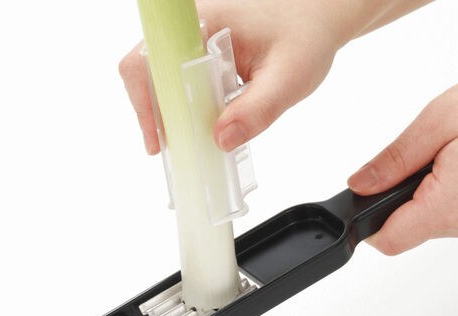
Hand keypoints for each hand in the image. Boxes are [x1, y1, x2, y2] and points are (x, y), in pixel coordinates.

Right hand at [119, 0, 346, 153]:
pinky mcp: (204, 52)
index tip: (157, 139)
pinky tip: (203, 125)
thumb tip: (220, 140)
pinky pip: (183, 80)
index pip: (148, 60)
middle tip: (175, 147)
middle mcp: (191, 27)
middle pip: (149, 73)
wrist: (319, 19)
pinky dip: (188, 106)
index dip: (144, 101)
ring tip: (188, 141)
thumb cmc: (307, 36)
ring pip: (165, 79)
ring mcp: (196, 39)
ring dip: (173, 113)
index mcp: (202, 22)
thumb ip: (257, 110)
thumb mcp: (287, 78)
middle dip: (158, 114)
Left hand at [348, 84, 457, 254]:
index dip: (368, 222)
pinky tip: (456, 168)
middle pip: (405, 230)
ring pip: (427, 221)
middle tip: (418, 162)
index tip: (365, 198)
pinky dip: (442, 193)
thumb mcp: (442, 121)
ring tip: (445, 158)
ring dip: (422, 194)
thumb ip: (396, 159)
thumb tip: (360, 184)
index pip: (388, 240)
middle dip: (397, 198)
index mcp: (448, 206)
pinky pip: (448, 213)